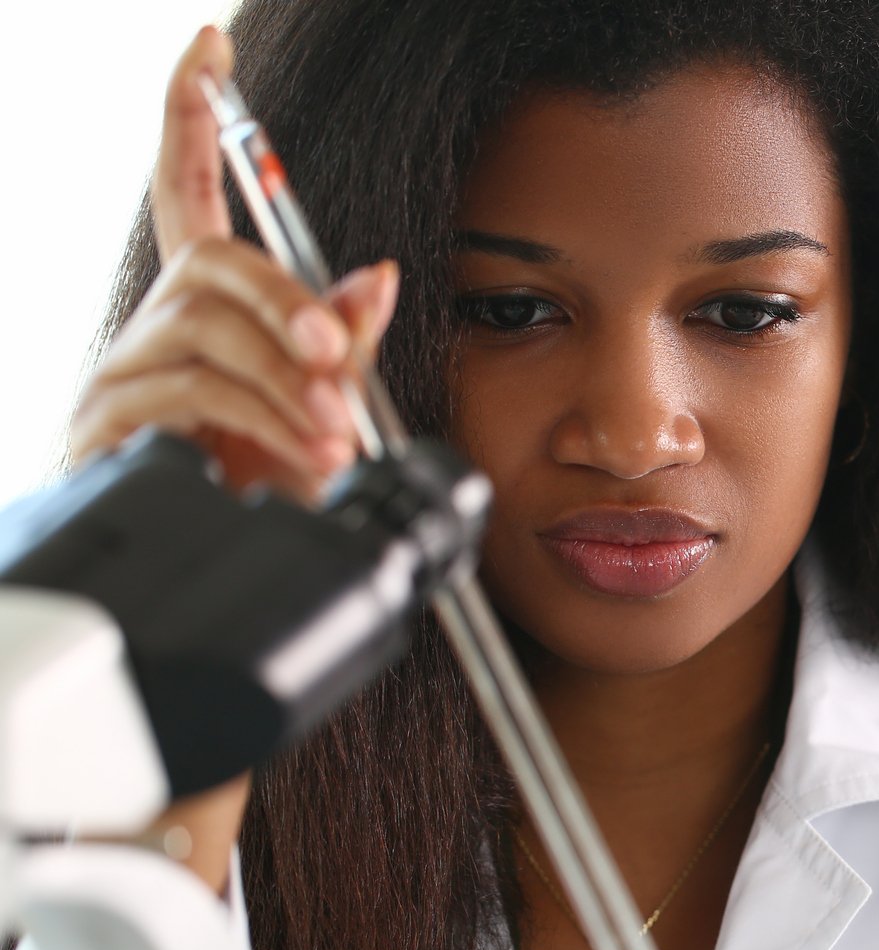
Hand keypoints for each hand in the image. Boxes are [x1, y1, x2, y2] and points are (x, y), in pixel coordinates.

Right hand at [69, 26, 398, 502]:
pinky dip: (257, 418)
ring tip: (332, 430)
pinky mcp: (111, 422)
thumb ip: (346, 343)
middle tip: (335, 356)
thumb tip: (376, 274)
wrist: (230, 576)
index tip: (209, 48)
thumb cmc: (270, 488)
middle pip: (210, 265)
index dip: (193, 119)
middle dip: (284, 305)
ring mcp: (126, 370)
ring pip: (206, 332)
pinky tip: (298, 450)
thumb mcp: (328, 410)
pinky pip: (189, 393)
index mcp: (209, 310)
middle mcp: (158, 325)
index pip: (187, 192)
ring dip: (283, 380)